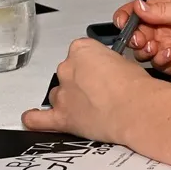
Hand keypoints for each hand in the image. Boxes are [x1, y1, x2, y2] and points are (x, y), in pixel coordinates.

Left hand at [21, 38, 149, 142]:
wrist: (135, 111)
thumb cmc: (135, 87)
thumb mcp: (127, 62)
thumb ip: (109, 63)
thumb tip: (109, 71)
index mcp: (82, 50)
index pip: (80, 50)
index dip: (93, 60)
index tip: (102, 66)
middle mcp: (67, 70)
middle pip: (67, 71)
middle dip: (81, 79)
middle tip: (101, 88)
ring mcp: (61, 95)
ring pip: (57, 93)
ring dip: (69, 97)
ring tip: (88, 105)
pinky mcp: (61, 118)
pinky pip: (38, 119)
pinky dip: (35, 119)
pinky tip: (35, 117)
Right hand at [113, 0, 170, 75]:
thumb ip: (165, 10)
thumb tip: (139, 6)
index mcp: (169, 11)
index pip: (139, 12)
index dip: (127, 16)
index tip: (123, 22)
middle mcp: (167, 29)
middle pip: (137, 33)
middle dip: (133, 36)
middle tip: (139, 38)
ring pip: (144, 51)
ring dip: (144, 49)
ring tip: (154, 46)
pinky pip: (158, 66)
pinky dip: (159, 60)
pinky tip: (170, 54)